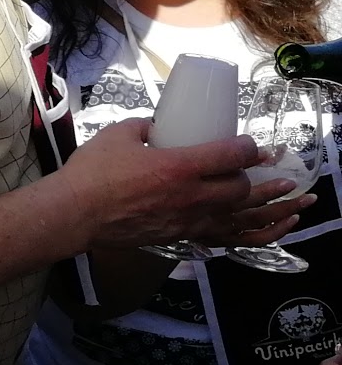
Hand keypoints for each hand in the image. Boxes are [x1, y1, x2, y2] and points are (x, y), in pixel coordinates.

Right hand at [58, 120, 306, 251]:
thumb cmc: (92, 173)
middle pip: (240, 189)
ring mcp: (187, 220)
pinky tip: (261, 231)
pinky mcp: (180, 236)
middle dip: (257, 178)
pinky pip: (223, 238)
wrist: (75, 213)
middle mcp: (190, 196)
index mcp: (178, 166)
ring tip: (290, 202)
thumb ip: (144, 127)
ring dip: (266, 208)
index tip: (254, 144)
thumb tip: (158, 127)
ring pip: (238, 216)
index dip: (249, 147)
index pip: (230, 155)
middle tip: (265, 169)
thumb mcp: (118, 135)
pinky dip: (246, 234)